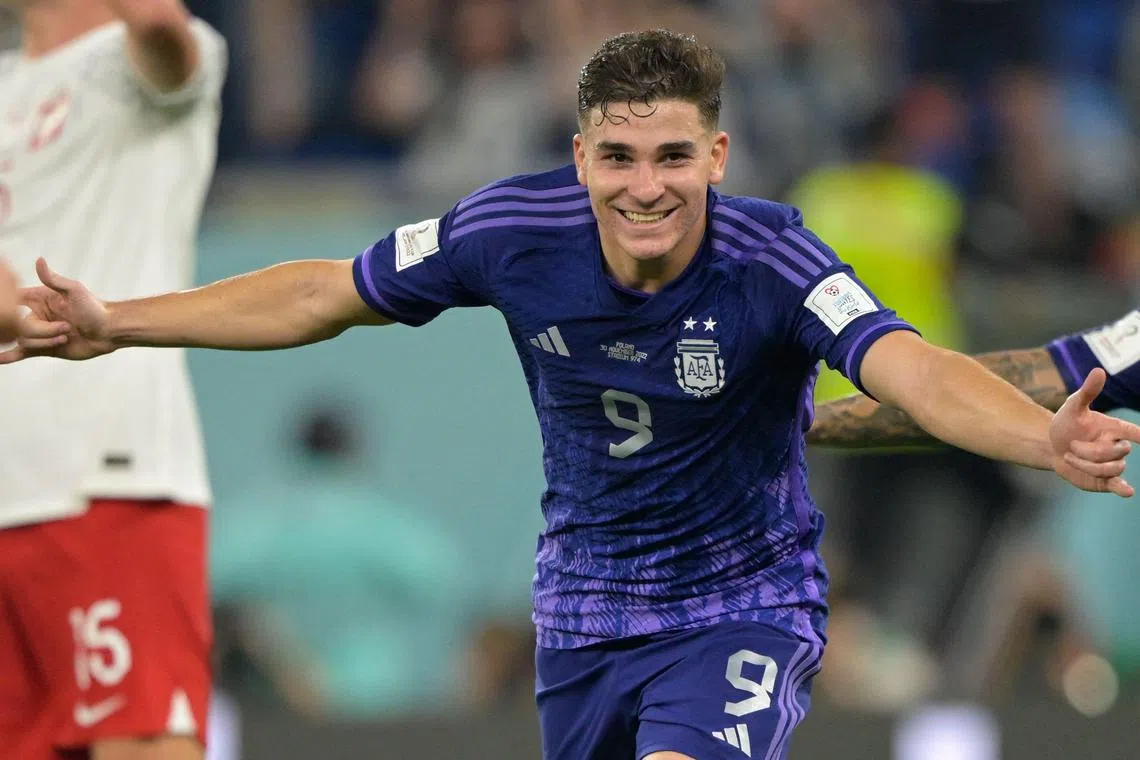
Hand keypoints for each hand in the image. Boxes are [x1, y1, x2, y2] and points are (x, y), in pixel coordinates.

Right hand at [0, 258, 110, 363]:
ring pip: (25, 340)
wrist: (108, 332)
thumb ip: (53, 279)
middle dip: (43, 330)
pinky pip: (21, 352)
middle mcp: (36, 315)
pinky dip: (8, 356)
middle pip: (21, 325)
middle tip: (67, 328)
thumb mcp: (74, 291)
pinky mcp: (43, 348)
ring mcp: (38, 332)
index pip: (12, 298)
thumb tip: (39, 260)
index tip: (5, 306)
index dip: (6, 302)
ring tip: (66, 337)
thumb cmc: (94, 308)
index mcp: (38, 298)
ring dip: (46, 341)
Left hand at [1050, 368, 1139, 496]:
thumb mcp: (1073, 407)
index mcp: (1114, 428)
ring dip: (1086, 464)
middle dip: (1090, 450)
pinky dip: (1123, 489)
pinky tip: (1127, 492)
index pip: (1135, 432)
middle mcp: (1116, 447)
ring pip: (1110, 468)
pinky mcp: (1103, 480)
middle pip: (1117, 453)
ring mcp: (1111, 464)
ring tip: (1069, 456)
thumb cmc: (1067, 423)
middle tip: (1071, 445)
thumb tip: (1098, 371)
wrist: (1051, 446)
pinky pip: (1118, 485)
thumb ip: (1088, 392)